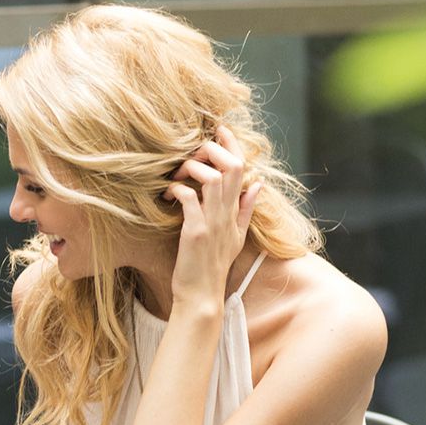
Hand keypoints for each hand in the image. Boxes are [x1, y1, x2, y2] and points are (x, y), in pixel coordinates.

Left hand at [168, 126, 260, 306]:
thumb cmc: (212, 266)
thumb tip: (258, 183)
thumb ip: (246, 209)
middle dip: (211, 150)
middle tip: (191, 153)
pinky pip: (189, 198)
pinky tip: (167, 194)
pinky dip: (177, 189)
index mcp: (236, 212)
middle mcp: (227, 214)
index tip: (220, 129)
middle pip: (230, 166)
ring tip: (176, 175)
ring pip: (212, 178)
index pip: (242, 169)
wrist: (201, 296)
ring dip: (191, 168)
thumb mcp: (236, 237)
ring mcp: (213, 222)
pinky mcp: (195, 231)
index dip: (232, 145)